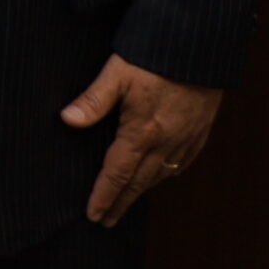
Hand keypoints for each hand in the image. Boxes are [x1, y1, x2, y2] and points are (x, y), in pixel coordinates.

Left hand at [62, 54, 223, 226]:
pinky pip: (183, 162)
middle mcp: (166, 142)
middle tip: (106, 221)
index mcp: (142, 132)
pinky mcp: (200, 130)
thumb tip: (67, 120)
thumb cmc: (155, 56)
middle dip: (121, 203)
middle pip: (139, 182)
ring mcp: (186, 138)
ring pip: (162, 174)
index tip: (94, 216)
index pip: (118, 174)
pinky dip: (169, 174)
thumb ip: (93, 100)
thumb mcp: (117, 72)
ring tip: (128, 202)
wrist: (202, 46)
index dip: (104, 196)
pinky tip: (163, 176)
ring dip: (143, 191)